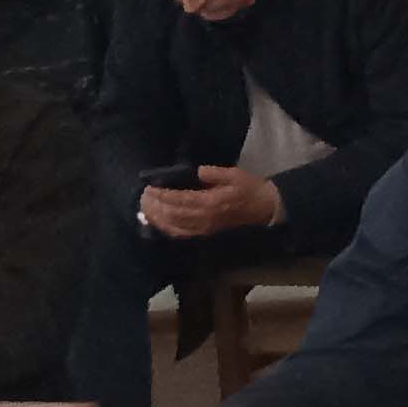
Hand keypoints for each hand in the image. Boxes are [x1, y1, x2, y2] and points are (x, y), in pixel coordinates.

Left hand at [141, 162, 282, 239]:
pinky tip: (159, 222)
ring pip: (174, 227)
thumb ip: (212, 173)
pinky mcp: (205, 233)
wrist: (264, 209)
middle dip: (155, 206)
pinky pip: (181, 234)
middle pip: (172, 214)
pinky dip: (167, 229)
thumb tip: (194, 172)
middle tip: (143, 197)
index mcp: (210, 202)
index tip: (149, 187)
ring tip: (146, 208)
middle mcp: (204, 218)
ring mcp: (204, 228)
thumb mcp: (233, 174)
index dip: (162, 195)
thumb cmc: (249, 188)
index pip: (179, 200)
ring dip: (158, 218)